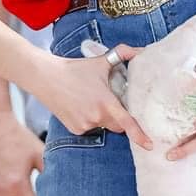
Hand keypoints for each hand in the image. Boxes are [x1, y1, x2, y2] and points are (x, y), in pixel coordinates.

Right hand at [37, 45, 151, 148]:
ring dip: (102, 117)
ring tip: (89, 100)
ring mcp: (85, 125)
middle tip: (108, 101)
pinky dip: (89, 120)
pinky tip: (79, 106)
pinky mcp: (75, 129)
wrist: (46, 77)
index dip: (140, 136)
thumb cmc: (74, 69)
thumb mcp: (100, 60)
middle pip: (117, 126)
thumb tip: (141, 50)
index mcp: (106, 103)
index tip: (149, 145)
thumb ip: (123, 53)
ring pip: (103, 126)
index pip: (127, 123)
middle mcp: (96, 117)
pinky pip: (89, 129)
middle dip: (118, 118)